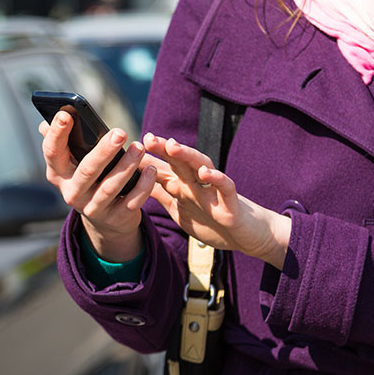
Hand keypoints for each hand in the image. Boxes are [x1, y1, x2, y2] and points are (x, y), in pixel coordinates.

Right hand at [39, 111, 158, 261]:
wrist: (105, 219)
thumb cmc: (89, 178)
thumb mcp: (74, 163)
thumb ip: (65, 141)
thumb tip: (58, 115)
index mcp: (58, 174)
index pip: (52, 152)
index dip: (57, 134)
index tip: (66, 115)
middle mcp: (71, 193)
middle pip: (87, 170)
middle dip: (104, 151)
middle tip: (120, 133)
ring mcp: (93, 208)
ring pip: (110, 186)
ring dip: (127, 165)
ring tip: (139, 148)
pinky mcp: (115, 218)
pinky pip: (131, 201)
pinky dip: (142, 185)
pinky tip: (150, 169)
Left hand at [143, 133, 291, 268]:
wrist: (247, 236)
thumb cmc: (213, 220)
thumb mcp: (180, 209)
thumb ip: (161, 193)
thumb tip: (133, 181)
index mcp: (184, 186)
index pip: (163, 168)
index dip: (146, 159)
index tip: (127, 149)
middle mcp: (198, 184)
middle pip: (179, 162)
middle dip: (163, 149)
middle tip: (147, 138)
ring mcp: (214, 191)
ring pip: (201, 167)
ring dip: (187, 155)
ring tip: (172, 146)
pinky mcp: (231, 203)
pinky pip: (225, 187)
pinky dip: (217, 178)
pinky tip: (206, 173)